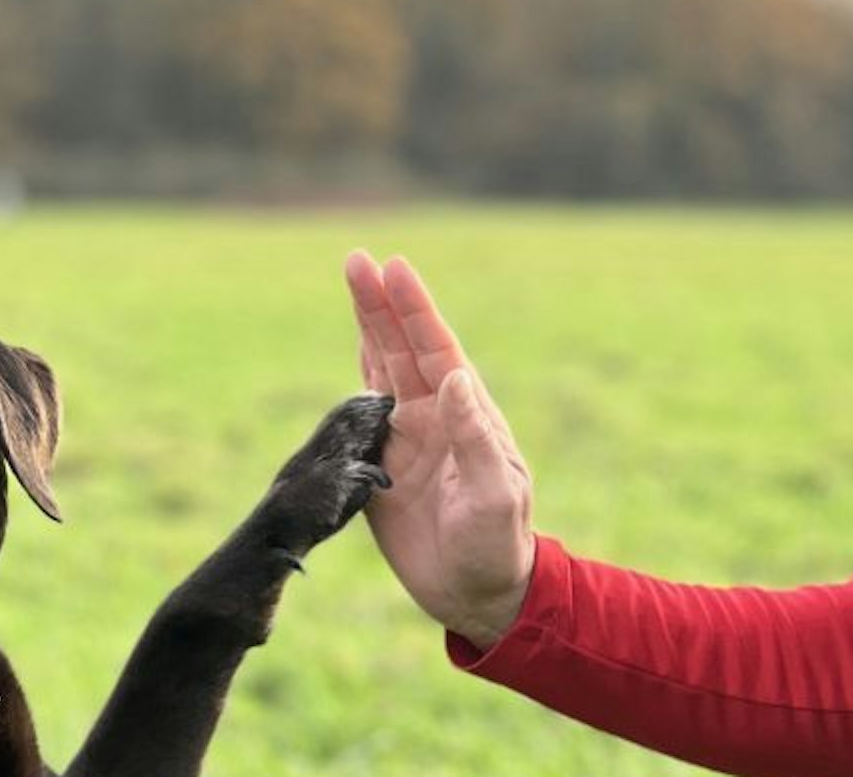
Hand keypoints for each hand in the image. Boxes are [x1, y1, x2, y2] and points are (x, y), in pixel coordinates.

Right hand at [345, 251, 534, 648]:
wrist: (478, 593)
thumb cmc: (497, 545)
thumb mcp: (495, 494)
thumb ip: (476, 439)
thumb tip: (455, 380)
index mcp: (466, 416)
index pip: (436, 350)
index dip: (414, 310)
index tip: (395, 268)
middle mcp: (435, 416)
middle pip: (403, 347)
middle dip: (381, 303)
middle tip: (358, 259)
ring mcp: (408, 437)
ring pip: (382, 367)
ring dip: (368, 325)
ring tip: (355, 280)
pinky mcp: (381, 466)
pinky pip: (363, 410)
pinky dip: (359, 370)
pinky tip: (357, 342)